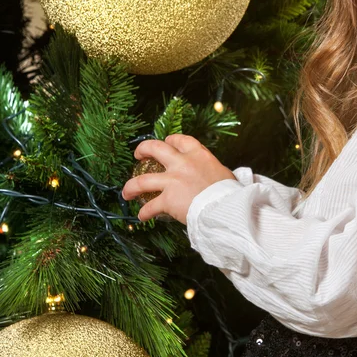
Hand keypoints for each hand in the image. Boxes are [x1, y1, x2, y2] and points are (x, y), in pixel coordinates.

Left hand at [121, 133, 236, 224]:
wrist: (226, 207)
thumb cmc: (229, 191)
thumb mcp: (222, 172)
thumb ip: (210, 170)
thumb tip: (211, 176)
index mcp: (198, 154)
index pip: (180, 140)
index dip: (170, 140)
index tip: (167, 142)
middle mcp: (182, 163)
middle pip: (155, 148)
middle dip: (143, 149)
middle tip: (138, 155)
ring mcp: (173, 180)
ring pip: (143, 180)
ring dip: (131, 186)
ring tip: (126, 192)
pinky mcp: (168, 199)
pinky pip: (151, 206)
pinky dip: (145, 213)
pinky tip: (142, 217)